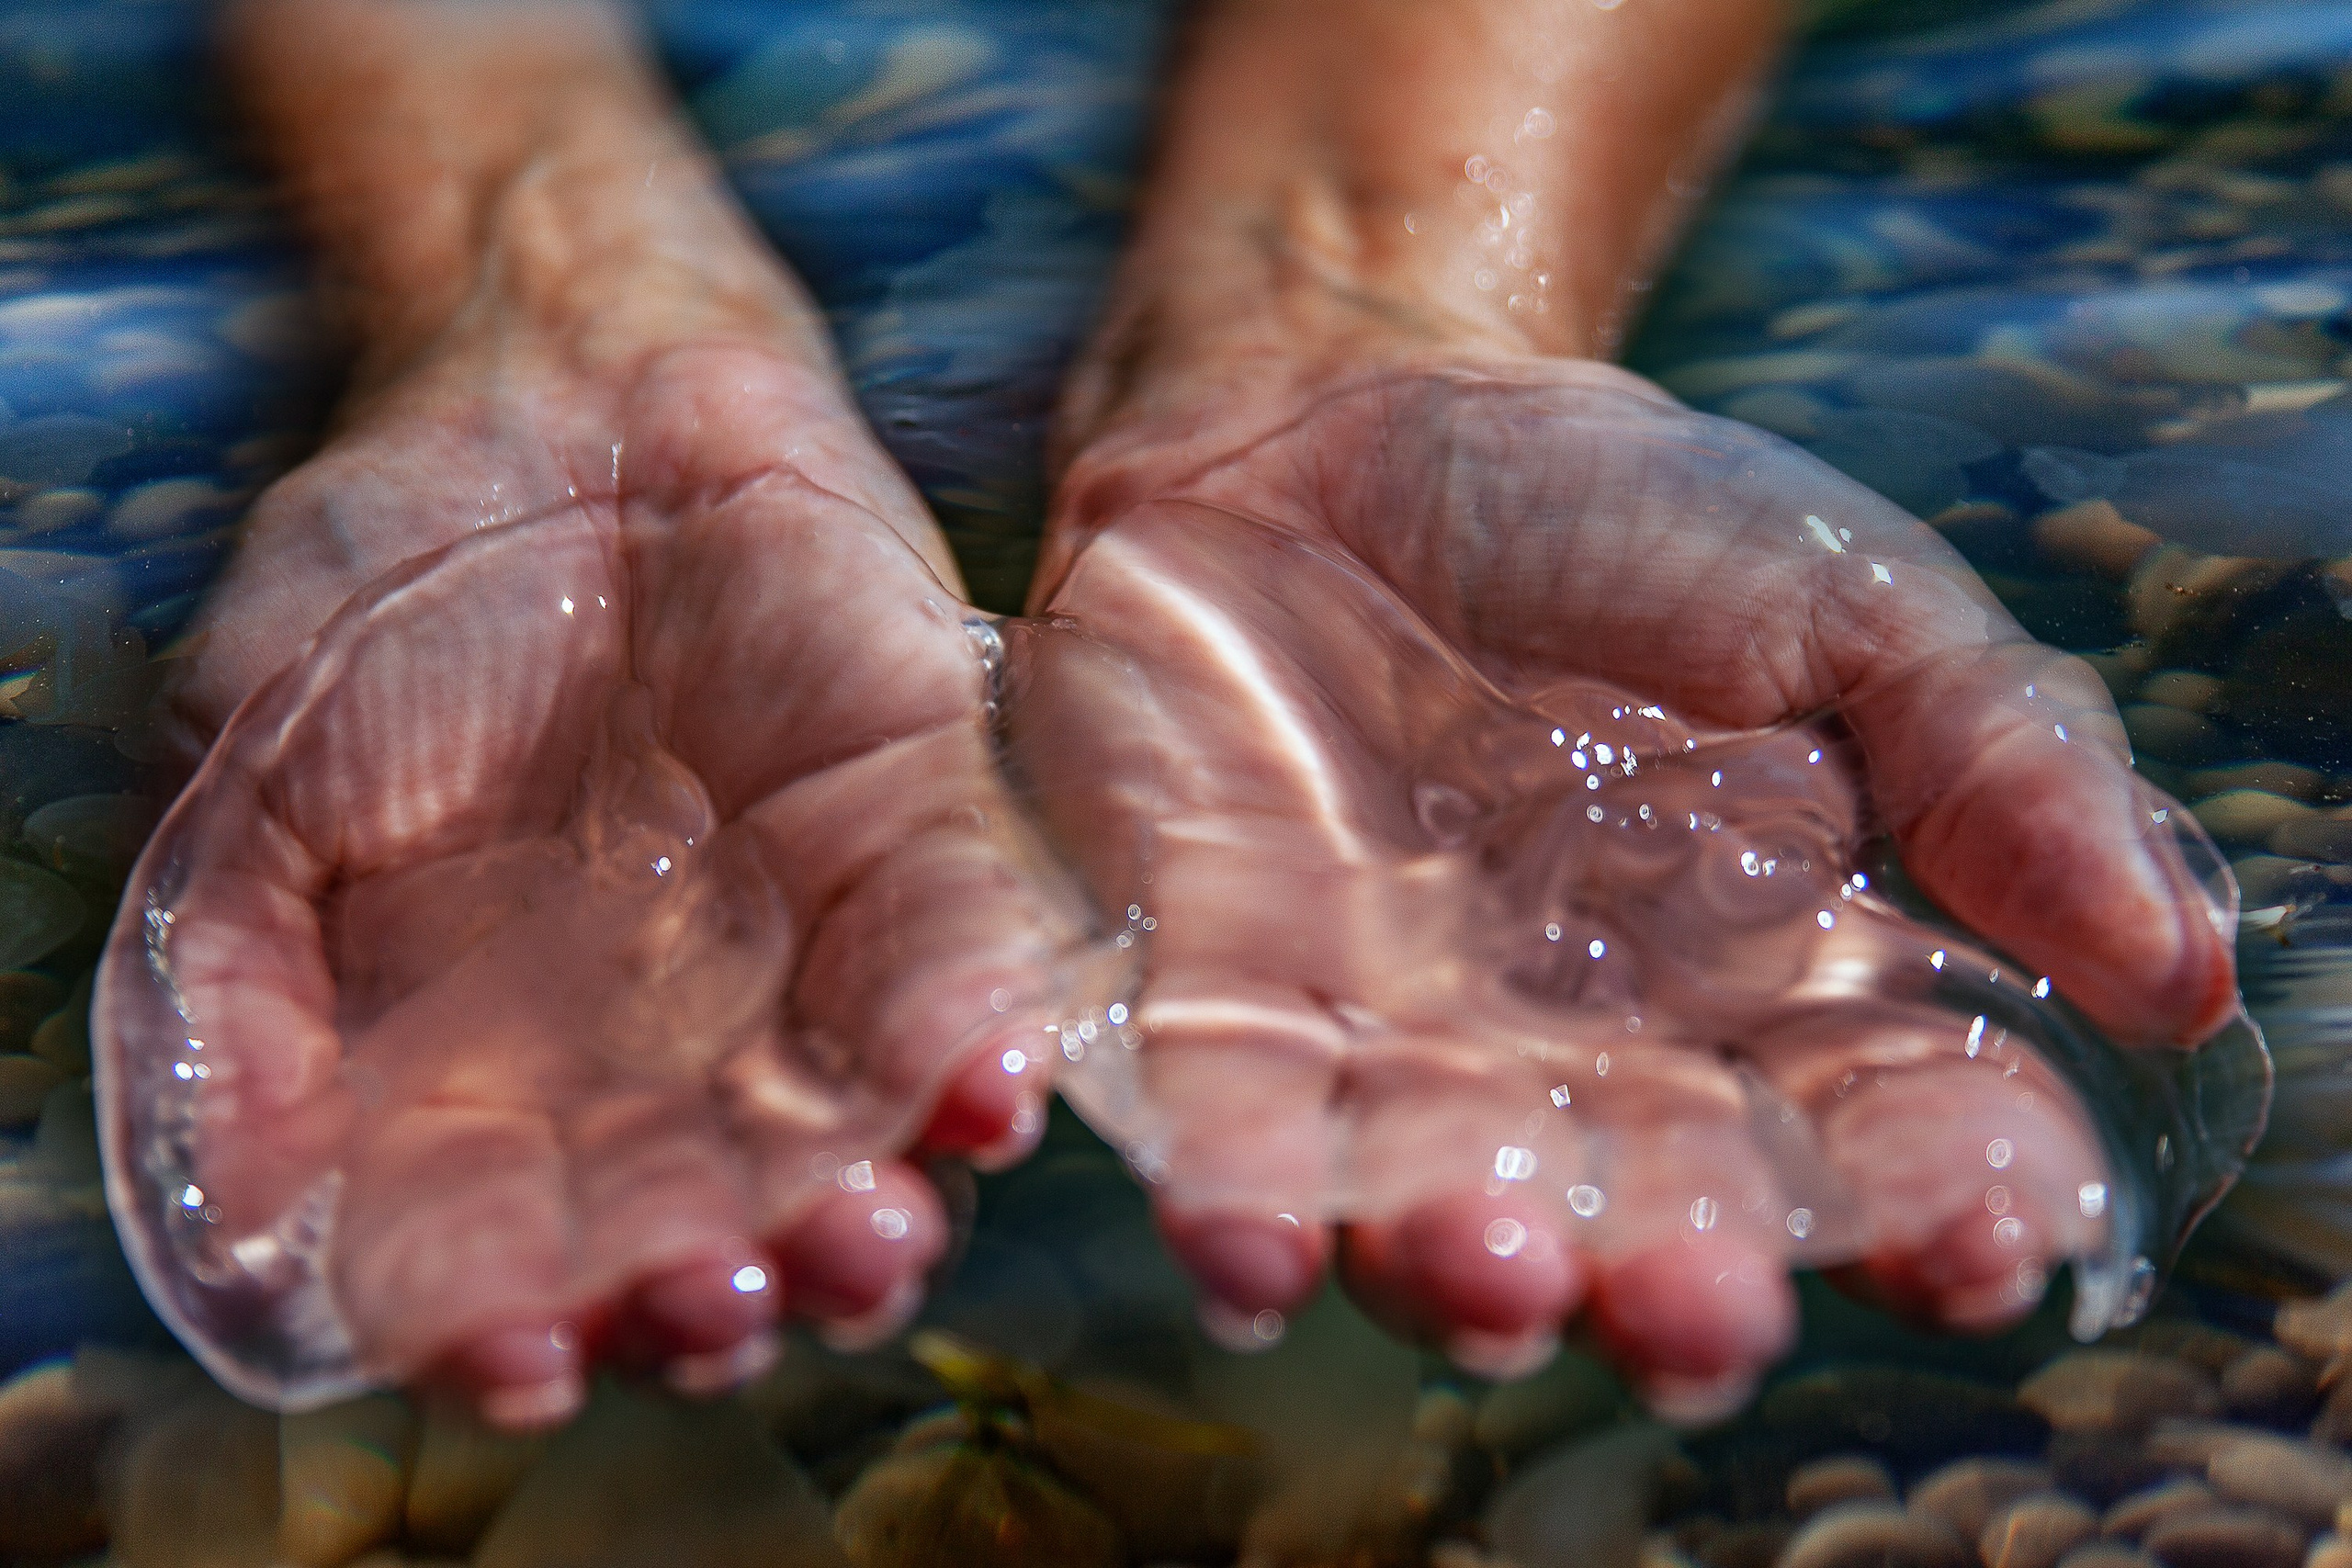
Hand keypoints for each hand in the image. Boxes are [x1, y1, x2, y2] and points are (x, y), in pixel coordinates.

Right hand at [97, 0, 1099, 1425]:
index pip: (513, 1235)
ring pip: (851, 1129)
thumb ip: (247, 991)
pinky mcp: (920, 837)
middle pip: (706, 1212)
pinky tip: (989, 1103)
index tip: (534, 1362)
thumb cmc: (391, 594)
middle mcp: (663, 1036)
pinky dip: (980, 1042)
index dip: (520, 1314)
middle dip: (719, 1283)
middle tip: (719, 1313)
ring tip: (867, 1248)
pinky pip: (962, 967)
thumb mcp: (263, 785)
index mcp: (499, 1055)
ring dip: (870, 1206)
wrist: (549, 391)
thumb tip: (249, 1203)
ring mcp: (801, 943)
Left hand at [1018, 355, 2239, 1411]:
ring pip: (1412, 1190)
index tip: (1983, 1237)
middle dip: (1671, 1273)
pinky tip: (1186, 1211)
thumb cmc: (1628, 521)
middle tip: (1698, 1314)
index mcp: (1760, 994)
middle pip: (1637, 1208)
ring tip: (1479, 1278)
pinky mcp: (1202, 982)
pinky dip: (1191, 1162)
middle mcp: (1572, 1058)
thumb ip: (1995, 770)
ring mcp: (1377, 1034)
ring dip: (1438, 1255)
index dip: (1935, 1194)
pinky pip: (1193, 1099)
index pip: (1875, 1133)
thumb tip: (2181, 977)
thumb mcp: (1846, 604)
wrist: (1348, 419)